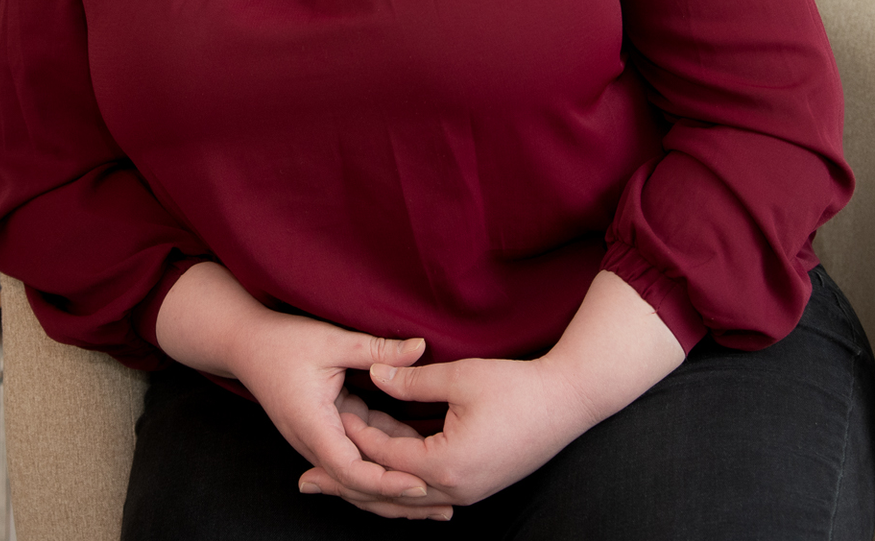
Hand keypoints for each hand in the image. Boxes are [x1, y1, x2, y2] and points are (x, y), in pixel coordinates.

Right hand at [229, 314, 454, 519]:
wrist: (244, 344)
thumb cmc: (282, 341)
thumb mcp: (331, 340)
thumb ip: (377, 350)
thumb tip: (421, 347)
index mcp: (312, 424)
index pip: (351, 469)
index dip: (386, 482)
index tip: (420, 485)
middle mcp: (312, 441)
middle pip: (356, 485)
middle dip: (397, 499)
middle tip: (441, 508)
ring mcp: (317, 441)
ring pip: (357, 476)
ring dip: (392, 488)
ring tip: (435, 500)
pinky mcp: (325, 433)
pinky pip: (356, 456)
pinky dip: (382, 463)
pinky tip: (414, 464)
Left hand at [301, 354, 598, 508]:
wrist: (569, 403)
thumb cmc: (517, 387)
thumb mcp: (461, 377)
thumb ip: (411, 380)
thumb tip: (374, 373)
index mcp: (444, 463)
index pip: (383, 454)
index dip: (354, 433)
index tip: (328, 415)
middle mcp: (454, 488)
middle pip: (385, 491)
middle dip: (345, 485)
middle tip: (305, 480)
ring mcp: (467, 492)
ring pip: (405, 500)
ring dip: (370, 489)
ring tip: (334, 482)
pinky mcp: (476, 486)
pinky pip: (426, 495)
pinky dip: (400, 488)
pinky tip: (383, 480)